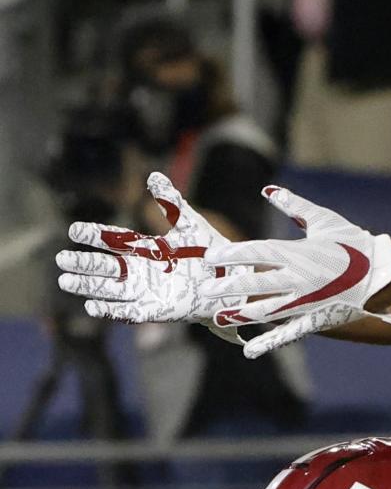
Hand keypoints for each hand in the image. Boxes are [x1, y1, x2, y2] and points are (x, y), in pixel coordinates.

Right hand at [55, 172, 235, 325]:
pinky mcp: (155, 310)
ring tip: (66, 281)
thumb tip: (154, 176)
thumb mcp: (189, 223)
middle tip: (61, 259)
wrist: (229, 279)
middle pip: (104, 267)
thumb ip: (171, 202)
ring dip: (87, 286)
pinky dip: (110, 309)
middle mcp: (139, 270)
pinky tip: (92, 306)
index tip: (74, 230)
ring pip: (109, 290)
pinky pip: (128, 312)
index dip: (94, 236)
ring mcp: (145, 291)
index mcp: (145, 249)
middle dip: (83, 263)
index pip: (113, 240)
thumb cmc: (208, 251)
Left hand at [199, 187, 390, 355]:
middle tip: (206, 290)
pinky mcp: (316, 319)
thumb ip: (294, 206)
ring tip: (220, 315)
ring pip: (266, 310)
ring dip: (241, 313)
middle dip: (228, 287)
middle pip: (255, 283)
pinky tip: (250, 350)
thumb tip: (268, 190)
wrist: (383, 272)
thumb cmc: (353, 243)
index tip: (211, 259)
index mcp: (297, 252)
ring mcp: (306, 302)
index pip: (256, 252)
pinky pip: (288, 333)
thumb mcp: (323, 220)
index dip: (232, 256)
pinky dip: (269, 342)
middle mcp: (297, 278)